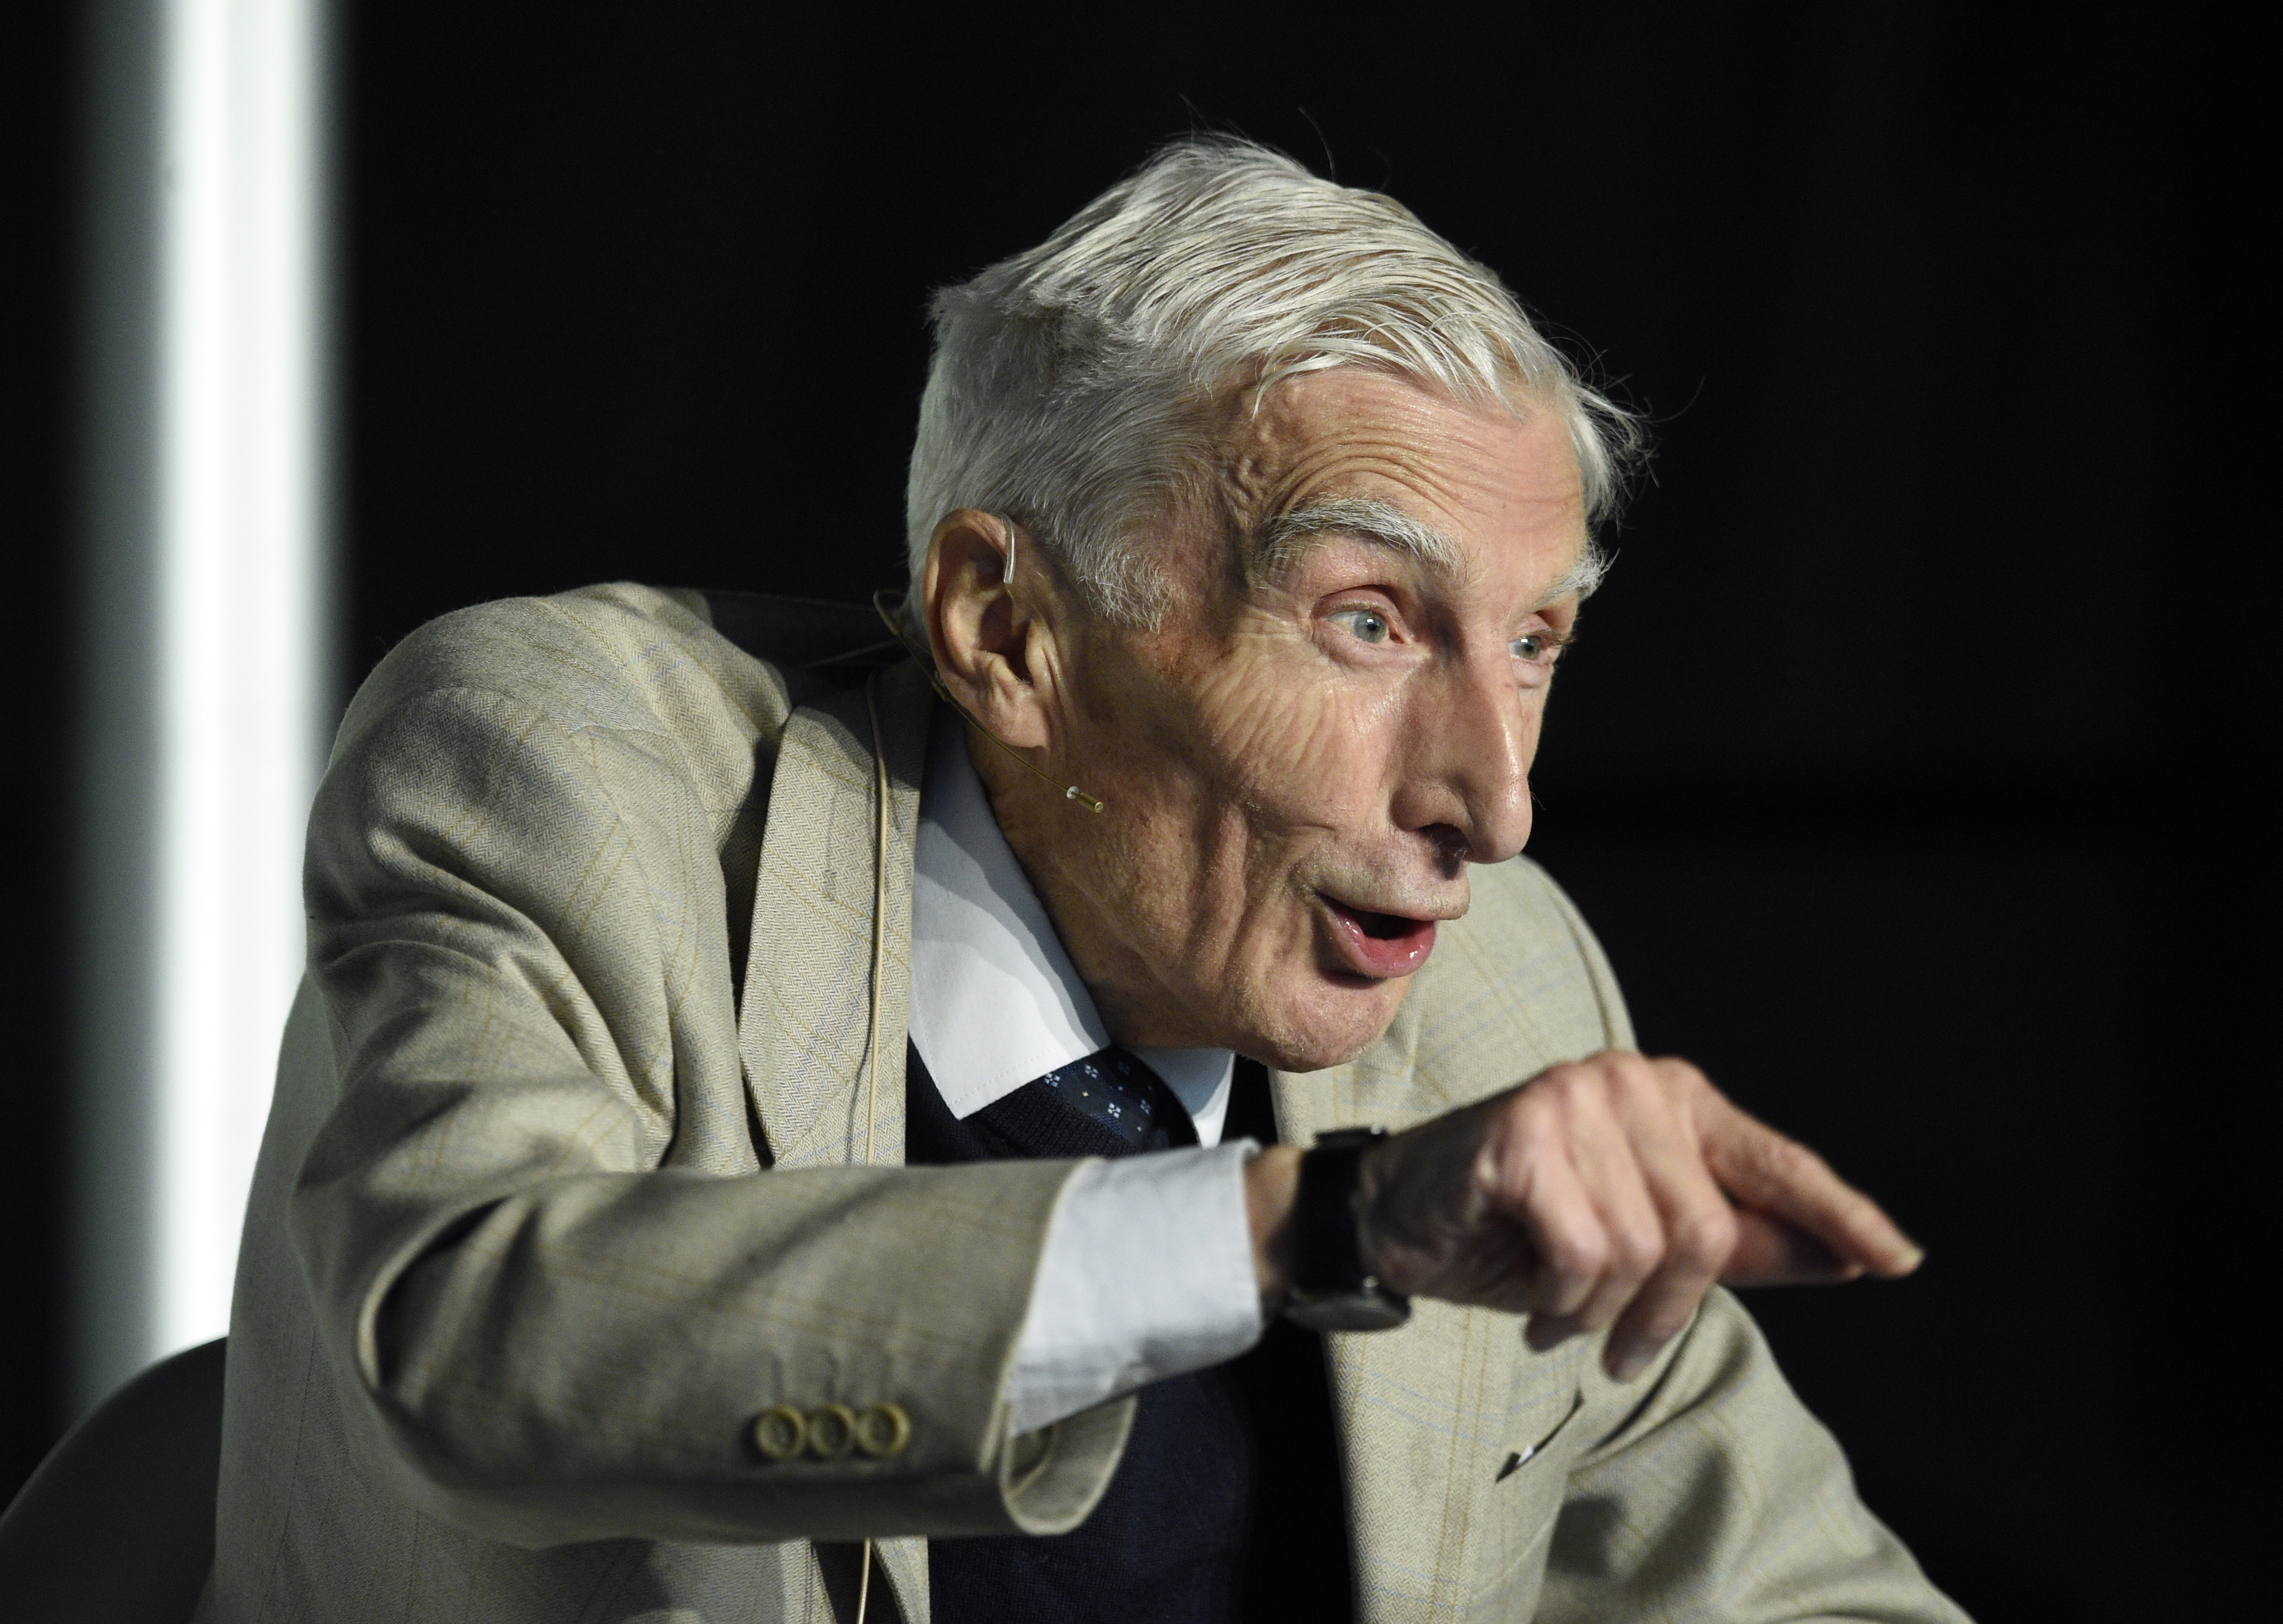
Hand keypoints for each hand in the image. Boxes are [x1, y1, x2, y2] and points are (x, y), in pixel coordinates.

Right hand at [1245, 1051, 1922, 1380]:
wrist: (1397, 1220)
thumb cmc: (1518, 1230)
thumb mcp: (1638, 1245)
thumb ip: (1736, 1244)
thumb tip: (1845, 1256)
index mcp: (1671, 1098)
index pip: (1776, 1160)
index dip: (1840, 1215)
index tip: (1898, 1261)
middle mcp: (1629, 1082)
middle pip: (1706, 1230)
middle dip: (1665, 1310)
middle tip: (1615, 1346)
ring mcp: (1574, 1099)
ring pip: (1645, 1248)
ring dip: (1601, 1311)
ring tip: (1559, 1310)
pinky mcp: (1524, 1134)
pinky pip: (1584, 1251)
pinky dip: (1560, 1299)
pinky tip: (1531, 1296)